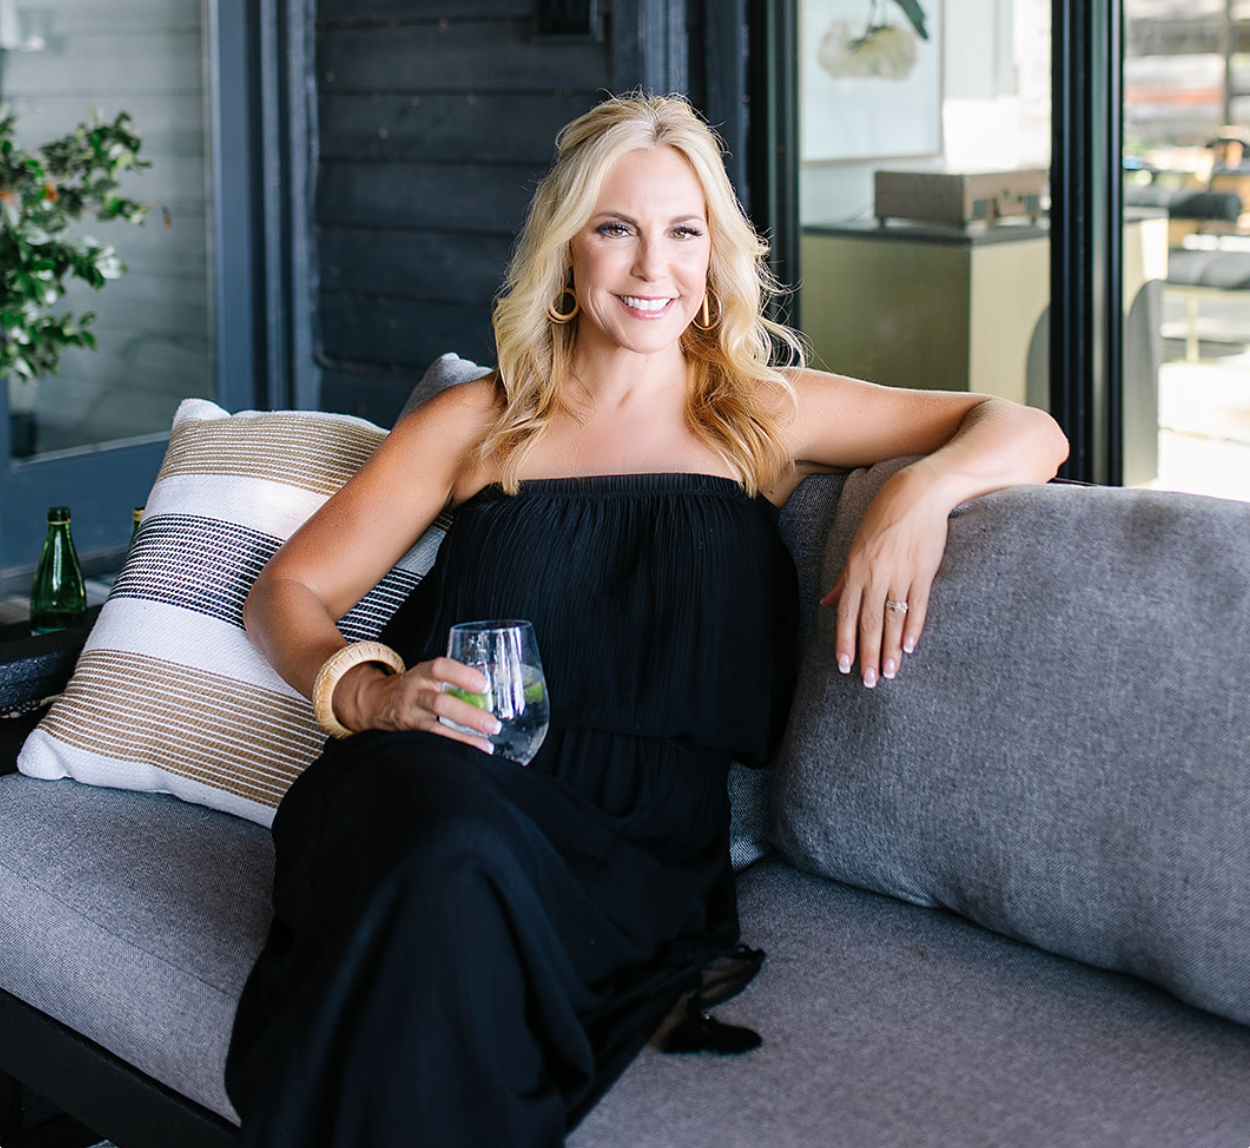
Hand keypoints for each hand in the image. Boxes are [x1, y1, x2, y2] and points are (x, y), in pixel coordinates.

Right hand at [334, 656, 500, 752]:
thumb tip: (495, 684)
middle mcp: (415, 692)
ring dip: (465, 736)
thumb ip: (454, 677)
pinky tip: (476, 750)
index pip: (440, 668)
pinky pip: (435, 740)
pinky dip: (457, 745)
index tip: (484, 684)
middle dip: (468, 715)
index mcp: (423, 673)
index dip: (462, 675)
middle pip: (440, 704)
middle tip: (493, 723)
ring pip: (436, 727)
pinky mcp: (412, 732)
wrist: (376, 701)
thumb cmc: (414, 685)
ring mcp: (412, 715)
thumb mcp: (428, 673)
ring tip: (488, 741)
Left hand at [819, 468, 948, 687]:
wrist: (919, 493)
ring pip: (892, 620)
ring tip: (889, 673)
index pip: (847, 614)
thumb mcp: (857, 545)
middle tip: (868, 681)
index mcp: (856, 569)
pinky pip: (917, 606)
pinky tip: (908, 647)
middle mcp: (876, 575)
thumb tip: (828, 603)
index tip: (844, 666)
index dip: (845, 642)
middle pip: (869, 623)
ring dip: (890, 650)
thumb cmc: (884, 517)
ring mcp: (901, 574)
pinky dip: (912, 628)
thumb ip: (844, 579)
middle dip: (867, 655)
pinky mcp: (924, 572)